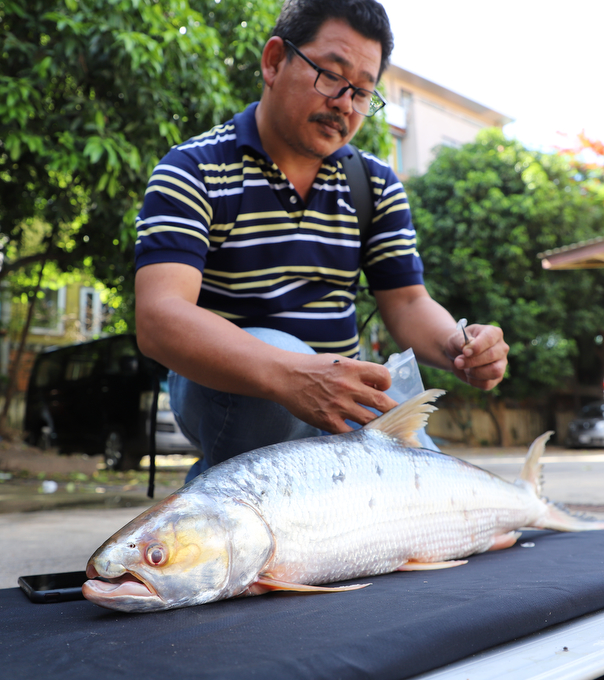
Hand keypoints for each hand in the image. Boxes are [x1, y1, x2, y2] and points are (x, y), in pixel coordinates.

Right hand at [276, 354, 398, 433]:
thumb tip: (378, 386)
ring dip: (378, 424)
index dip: (387, 384)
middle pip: (382, 402)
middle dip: (392, 410)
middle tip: (396, 415)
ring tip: (381, 426)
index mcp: (351, 368)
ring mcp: (338, 405)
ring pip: (369, 420)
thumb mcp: (337, 361)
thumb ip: (357, 372)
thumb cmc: (312, 368)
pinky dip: (358, 434)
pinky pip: (350, 432)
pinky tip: (359, 433)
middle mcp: (347, 386)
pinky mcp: (328, 420)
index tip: (383, 389)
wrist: (285, 377)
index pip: (384, 377)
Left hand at [447, 324, 508, 390]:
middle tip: (458, 362)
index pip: (490, 338)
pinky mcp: (497, 378)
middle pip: (491, 356)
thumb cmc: (459, 344)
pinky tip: (467, 374)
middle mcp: (501, 348)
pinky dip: (474, 381)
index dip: (477, 346)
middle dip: (472, 361)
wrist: (457, 355)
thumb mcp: (456, 338)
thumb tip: (467, 346)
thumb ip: (460, 341)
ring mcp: (501, 363)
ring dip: (475, 372)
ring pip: (495, 371)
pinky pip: (488, 384)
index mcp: (494, 333)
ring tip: (464, 368)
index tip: (464, 352)